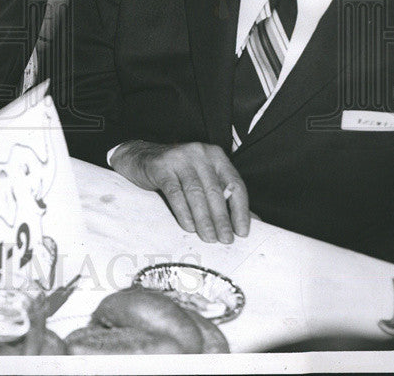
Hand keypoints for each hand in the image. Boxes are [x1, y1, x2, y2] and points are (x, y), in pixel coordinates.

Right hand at [110, 140, 249, 243]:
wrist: (140, 158)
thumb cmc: (177, 173)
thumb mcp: (202, 180)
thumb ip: (224, 197)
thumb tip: (253, 221)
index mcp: (215, 155)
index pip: (235, 183)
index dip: (240, 209)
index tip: (242, 231)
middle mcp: (200, 153)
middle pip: (215, 190)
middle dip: (222, 218)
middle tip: (225, 240)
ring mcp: (179, 157)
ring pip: (196, 193)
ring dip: (204, 219)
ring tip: (209, 238)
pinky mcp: (161, 166)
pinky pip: (175, 192)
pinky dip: (184, 212)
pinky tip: (189, 227)